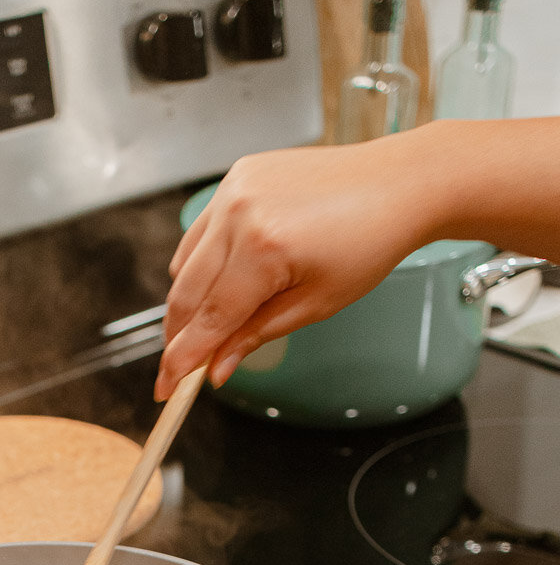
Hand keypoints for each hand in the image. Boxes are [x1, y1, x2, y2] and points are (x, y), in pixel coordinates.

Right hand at [153, 135, 438, 399]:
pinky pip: (200, 233)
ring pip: (185, 263)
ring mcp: (233, 189)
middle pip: (186, 293)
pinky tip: (221, 282)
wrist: (398, 182)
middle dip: (179, 336)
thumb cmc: (370, 242)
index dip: (183, 360)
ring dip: (189, 300)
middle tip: (179, 368)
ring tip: (208, 327)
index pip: (209, 319)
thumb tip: (216, 369)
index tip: (166, 388)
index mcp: (263, 249)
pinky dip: (202, 263)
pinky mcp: (236, 176)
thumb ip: (256, 335)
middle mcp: (239, 213)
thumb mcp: (315, 304)